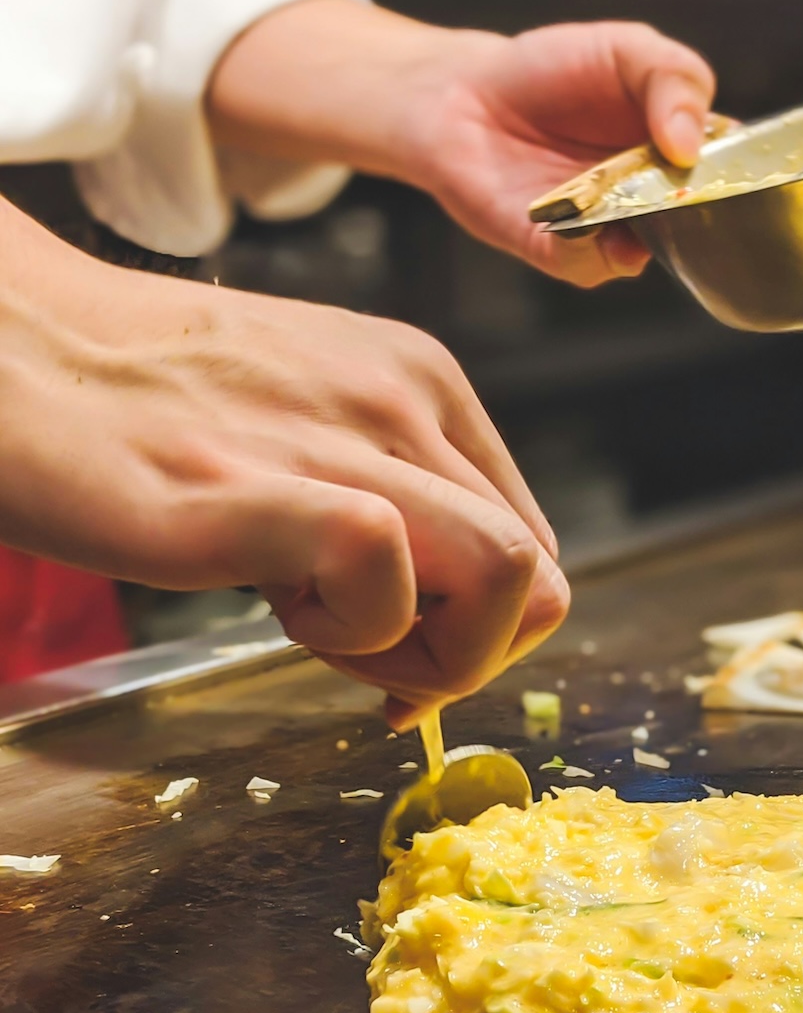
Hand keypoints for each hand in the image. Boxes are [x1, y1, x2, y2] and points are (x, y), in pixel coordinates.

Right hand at [0, 200, 566, 728]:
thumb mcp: (311, 432)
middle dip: (470, 658)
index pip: (534, 548)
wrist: (8, 344)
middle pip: (538, 578)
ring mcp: (342, 438)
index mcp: (427, 387)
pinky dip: (354, 636)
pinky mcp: (258, 487)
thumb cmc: (149, 402)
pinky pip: (384, 571)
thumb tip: (439, 637)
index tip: (409, 661)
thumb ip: (392, 510)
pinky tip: (275, 610)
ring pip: (508, 577)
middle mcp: (407, 402)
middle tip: (377, 668)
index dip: (488, 633)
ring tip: (319, 626)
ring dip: (427, 654)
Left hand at [209, 0, 716, 287]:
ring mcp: (613, 232)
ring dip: (647, 229)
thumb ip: (674, 79)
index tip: (744, 167)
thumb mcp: (627, 50)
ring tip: (629, 195)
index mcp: (683, 152)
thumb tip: (690, 146)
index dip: (747, 175)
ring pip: (652, 251)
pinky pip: (592, 263)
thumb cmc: (550, 71)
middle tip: (690, 187)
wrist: (464, 96)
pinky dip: (591, 242)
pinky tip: (580, 212)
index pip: (736, 175)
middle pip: (703, 225)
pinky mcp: (564, 253)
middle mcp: (656, 201)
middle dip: (703, 212)